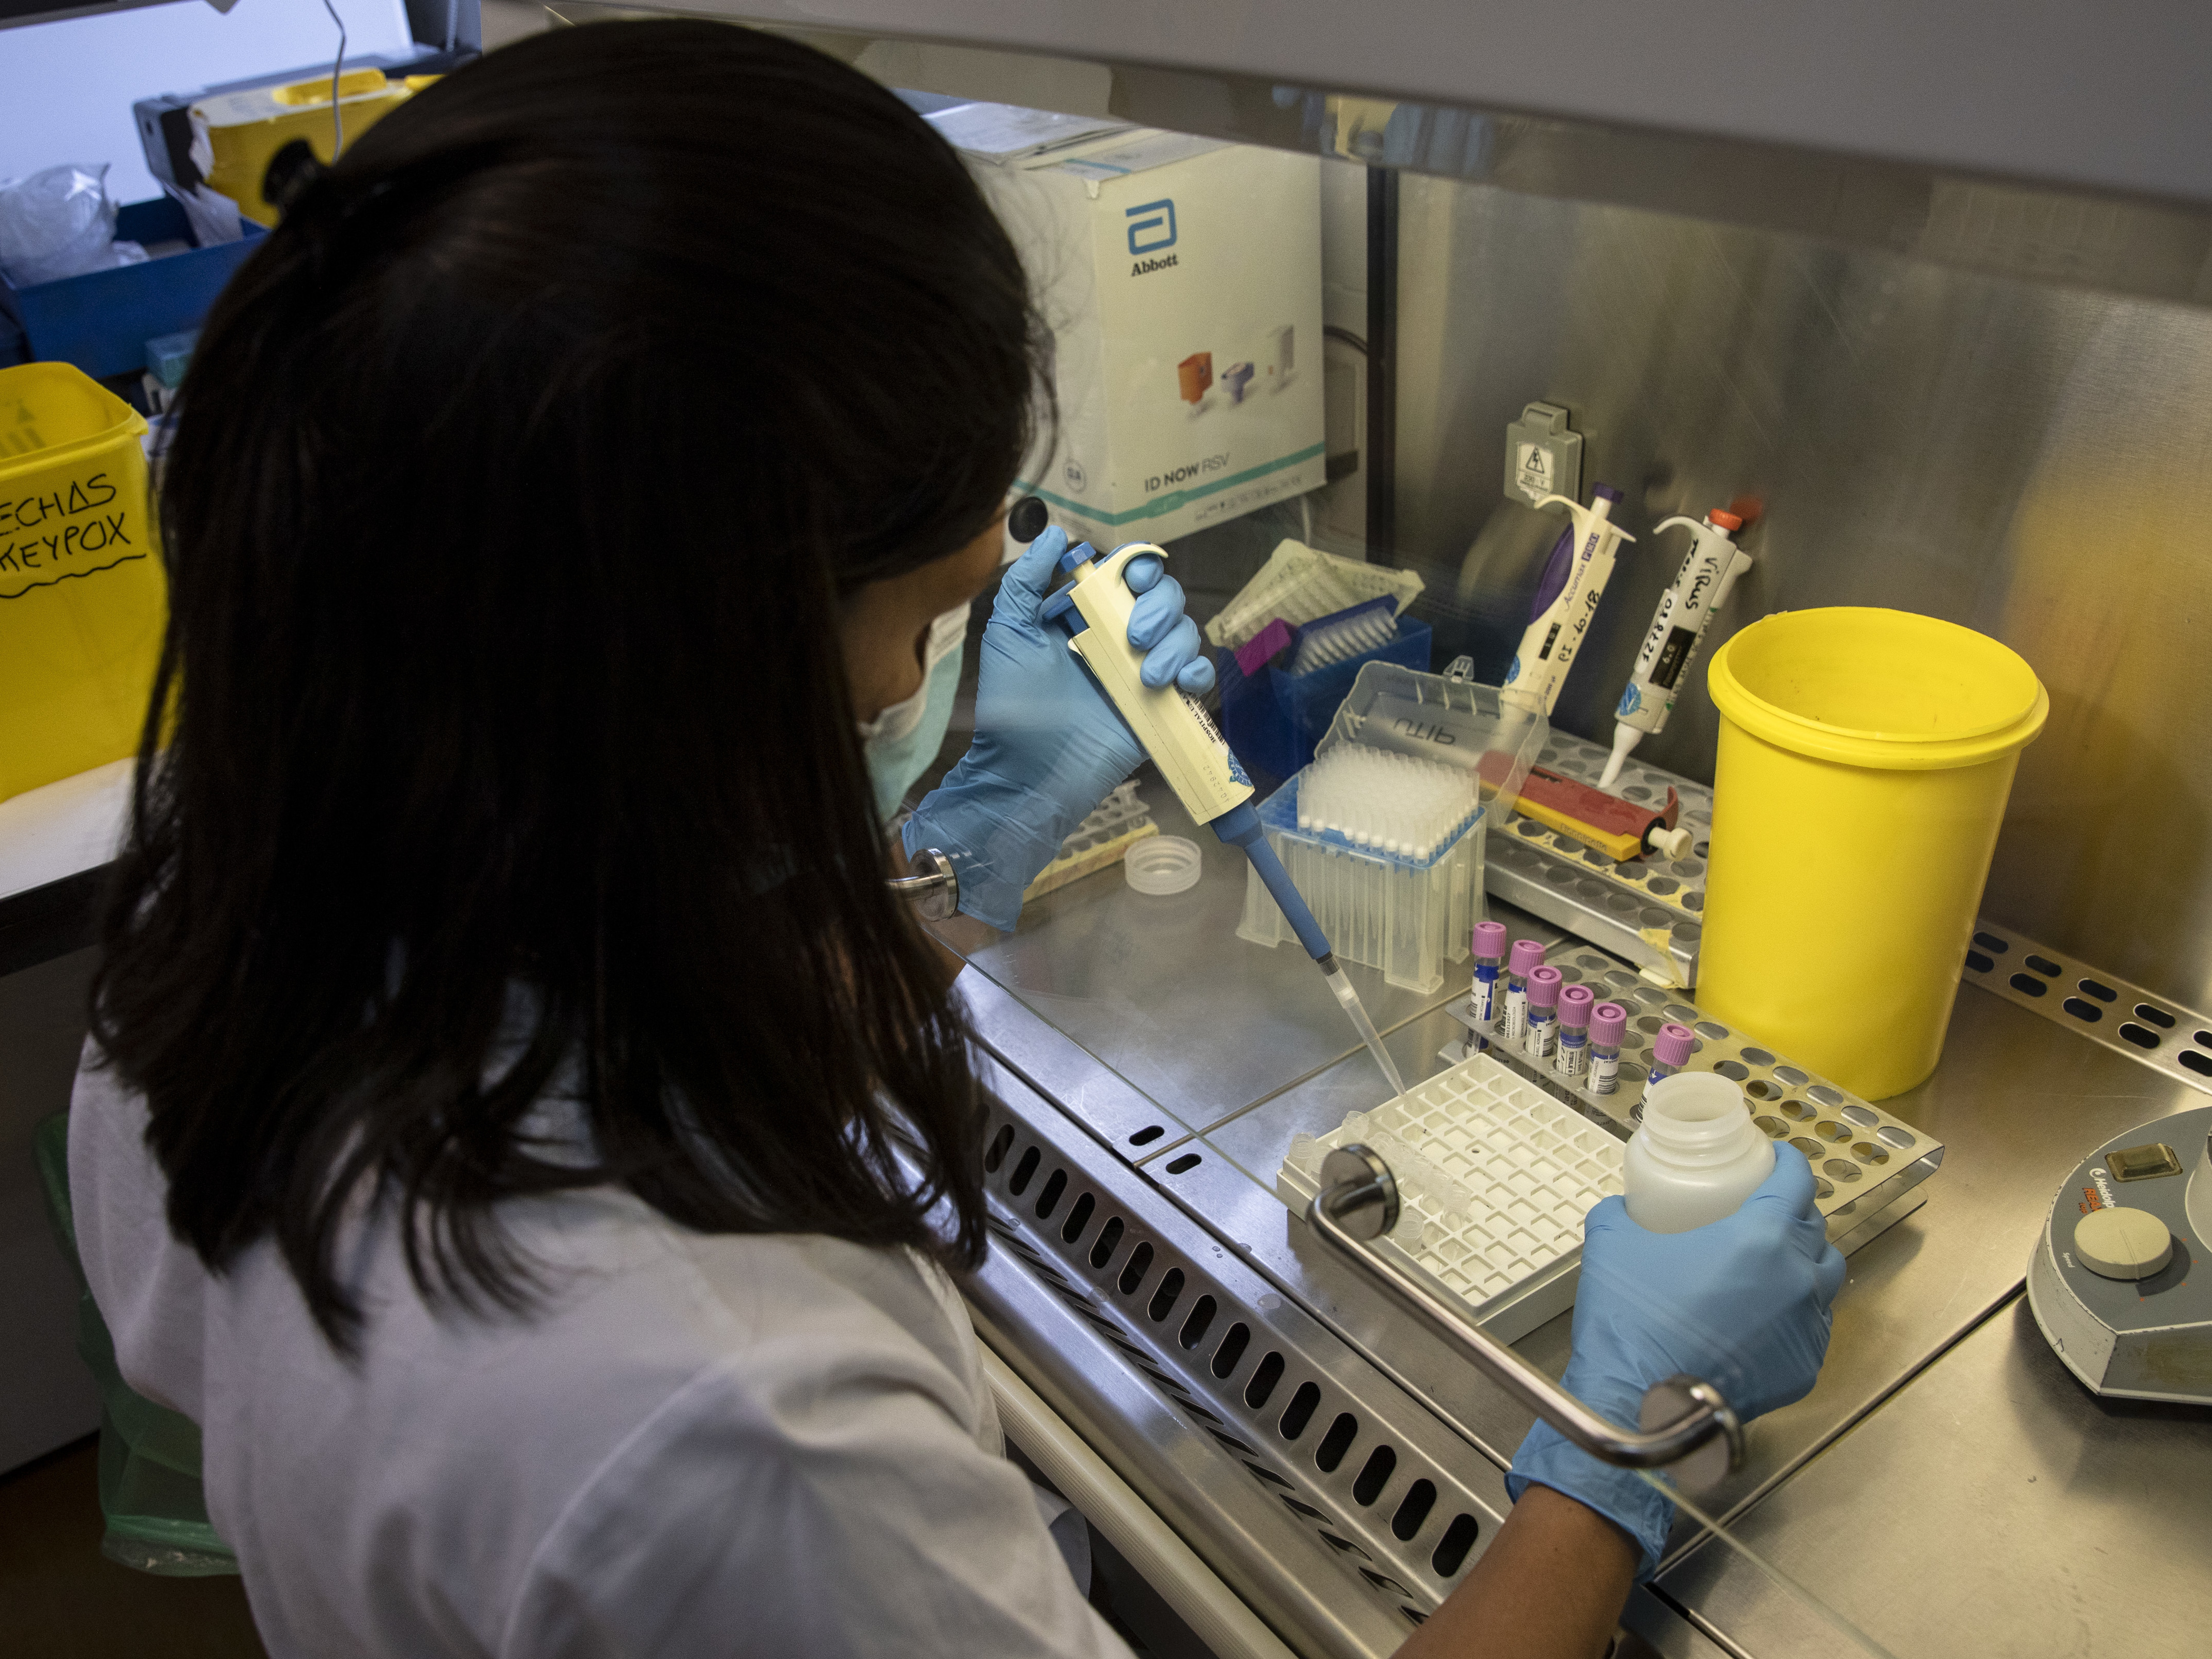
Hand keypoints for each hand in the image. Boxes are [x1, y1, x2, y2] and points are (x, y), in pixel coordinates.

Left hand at [904, 525, 1213, 927]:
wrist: (1028, 771)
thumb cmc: (1012, 704)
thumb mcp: (1008, 633)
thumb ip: (1026, 581)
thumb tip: (1054, 533)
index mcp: (1087, 615)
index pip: (1129, 574)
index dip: (1141, 566)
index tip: (1134, 578)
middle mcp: (1120, 638)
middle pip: (1166, 597)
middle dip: (1159, 608)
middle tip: (1134, 636)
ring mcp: (1143, 672)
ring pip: (1185, 633)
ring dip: (1174, 645)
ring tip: (1146, 677)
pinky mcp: (1161, 706)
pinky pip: (1198, 678)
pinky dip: (1198, 672)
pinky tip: (1178, 683)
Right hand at [1506, 1144, 1845, 1577]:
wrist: (1640, 1404)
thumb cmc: (1632, 1319)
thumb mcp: (1611, 1244)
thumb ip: (1622, 1214)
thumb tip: (1623, 1208)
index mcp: (1762, 1237)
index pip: (1798, 1183)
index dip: (1788, 1163)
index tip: (1776, 1158)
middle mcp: (1797, 1279)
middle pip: (1816, 1231)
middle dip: (1794, 1214)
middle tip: (1763, 1211)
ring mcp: (1806, 1328)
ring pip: (1823, 1281)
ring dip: (1802, 1264)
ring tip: (1770, 1265)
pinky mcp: (1804, 1369)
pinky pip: (1810, 1328)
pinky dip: (1793, 1314)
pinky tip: (1762, 1317)